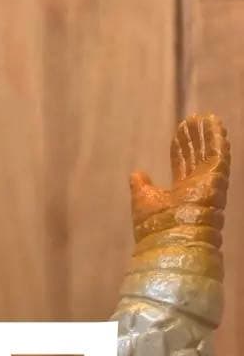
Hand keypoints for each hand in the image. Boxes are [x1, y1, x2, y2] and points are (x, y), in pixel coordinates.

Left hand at [129, 114, 229, 236]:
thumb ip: (141, 187)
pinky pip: (219, 155)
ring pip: (209, 154)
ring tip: (204, 116)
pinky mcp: (216, 179)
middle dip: (193, 139)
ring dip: (206, 135)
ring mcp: (207, 184)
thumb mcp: (142, 201)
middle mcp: (196, 189)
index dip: (180, 150)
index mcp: (180, 195)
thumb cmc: (153, 227)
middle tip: (190, 120)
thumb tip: (136, 173)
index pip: (182, 167)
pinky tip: (214, 122)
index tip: (178, 134)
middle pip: (196, 158)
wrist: (168, 239)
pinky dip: (217, 138)